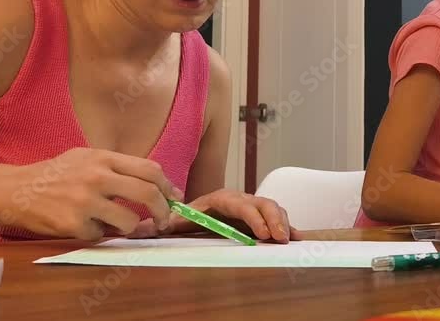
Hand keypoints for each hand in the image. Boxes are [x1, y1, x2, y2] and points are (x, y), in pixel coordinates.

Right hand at [6, 147, 180, 240]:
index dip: (168, 186)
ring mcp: (85, 201)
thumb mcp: (86, 158)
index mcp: (103, 158)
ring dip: (129, 227)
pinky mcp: (73, 224)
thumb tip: (155, 185)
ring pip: (130, 222)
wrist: (15, 190)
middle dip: (163, 211)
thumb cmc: (56, 175)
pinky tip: (82, 224)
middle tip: (163, 220)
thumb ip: (117, 168)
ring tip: (114, 223)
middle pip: (147, 193)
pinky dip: (97, 234)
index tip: (174, 198)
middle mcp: (97, 176)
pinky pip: (101, 236)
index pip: (149, 169)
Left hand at [128, 189, 301, 243]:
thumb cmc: (188, 219)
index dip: (251, 216)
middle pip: (261, 204)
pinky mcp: (261, 218)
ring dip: (282, 222)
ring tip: (288, 239)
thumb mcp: (175, 222)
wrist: (196, 214)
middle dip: (273, 220)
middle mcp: (239, 201)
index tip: (260, 233)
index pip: (237, 203)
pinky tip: (300, 238)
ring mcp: (252, 208)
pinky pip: (278, 218)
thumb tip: (139, 228)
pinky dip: (290, 225)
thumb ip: (161, 225)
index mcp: (219, 200)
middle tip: (279, 239)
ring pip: (272, 209)